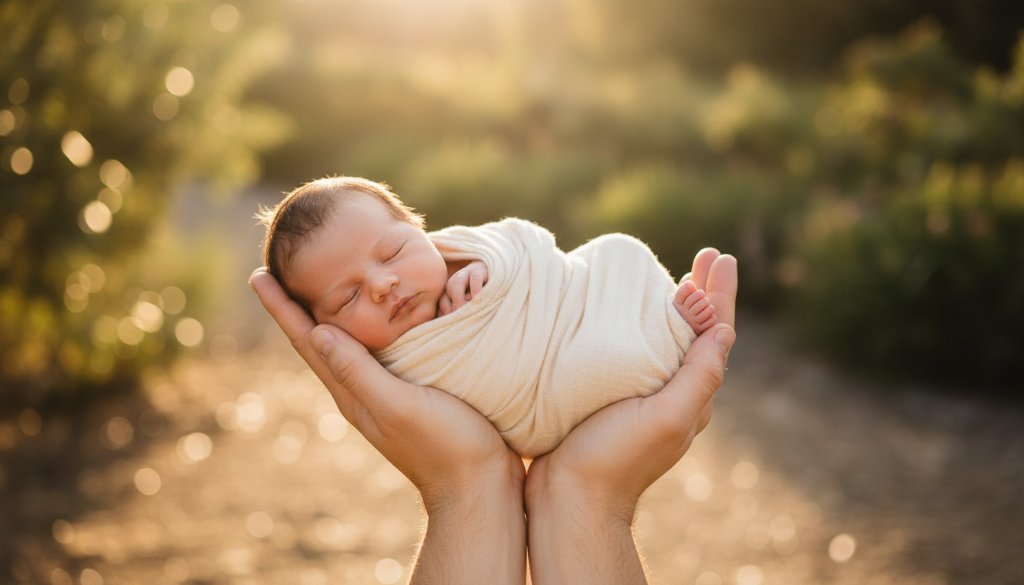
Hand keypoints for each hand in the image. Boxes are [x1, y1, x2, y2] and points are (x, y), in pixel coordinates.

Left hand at [249, 268, 524, 583]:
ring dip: (328, 313)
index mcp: (352, 392)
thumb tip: (318, 332)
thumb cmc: (444, 445)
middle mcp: (361, 390)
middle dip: (297, 305)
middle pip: (319, 339)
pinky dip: (366, 325)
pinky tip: (376, 317)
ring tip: (316, 286)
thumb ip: (359, 372)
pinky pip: (376, 350)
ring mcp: (384, 393)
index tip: (258, 275)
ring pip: (346, 344)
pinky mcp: (411, 392)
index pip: (308, 341)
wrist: (479, 485)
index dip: (283, 308)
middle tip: (279, 268)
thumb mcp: (399, 406)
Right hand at [525, 249, 736, 583]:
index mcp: (692, 395)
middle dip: (704, 292)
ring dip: (676, 306)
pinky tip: (628, 316)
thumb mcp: (666, 417)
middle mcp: (674, 394)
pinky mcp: (615, 399)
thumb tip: (725, 331)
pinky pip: (639, 353)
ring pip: (669, 341)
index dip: (719, 294)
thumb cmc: (615, 458)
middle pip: (698, 332)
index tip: (718, 258)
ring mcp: (645, 397)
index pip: (716, 334)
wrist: (570, 498)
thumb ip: (698, 377)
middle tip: (706, 256)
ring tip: (677, 277)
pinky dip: (643, 326)